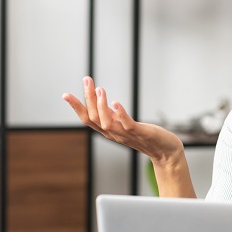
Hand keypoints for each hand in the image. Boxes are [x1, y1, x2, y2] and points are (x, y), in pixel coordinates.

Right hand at [62, 76, 183, 162]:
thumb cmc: (145, 136)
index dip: (76, 107)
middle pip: (94, 118)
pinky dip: (121, 114)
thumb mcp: (124, 124)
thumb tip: (99, 100)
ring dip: (101, 105)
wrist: (165, 151)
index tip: (66, 94)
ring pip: (107, 122)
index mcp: (109, 130)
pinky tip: (116, 102)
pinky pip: (128, 125)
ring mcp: (127, 135)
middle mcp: (114, 134)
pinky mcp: (140, 134)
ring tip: (100, 89)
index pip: (87, 119)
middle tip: (86, 80)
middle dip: (87, 99)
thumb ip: (112, 115)